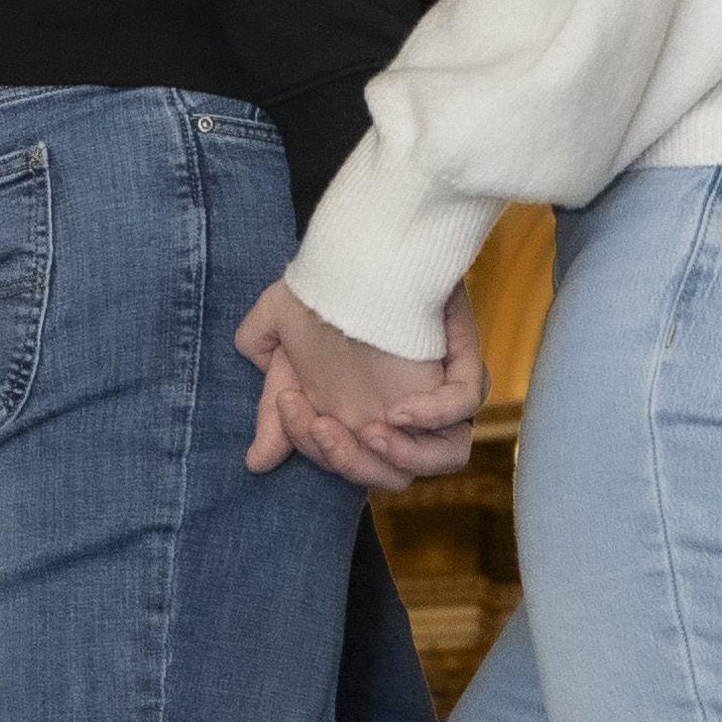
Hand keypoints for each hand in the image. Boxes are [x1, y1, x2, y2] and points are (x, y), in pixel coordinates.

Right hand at [236, 276, 482, 491]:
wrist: (353, 248)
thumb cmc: (320, 294)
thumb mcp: (281, 348)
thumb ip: (271, 408)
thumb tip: (257, 461)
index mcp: (360, 419)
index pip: (345, 460)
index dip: (314, 448)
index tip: (289, 401)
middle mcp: (399, 415)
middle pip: (390, 473)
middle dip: (347, 460)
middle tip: (321, 423)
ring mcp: (433, 395)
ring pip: (441, 458)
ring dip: (398, 457)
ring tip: (368, 431)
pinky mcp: (457, 364)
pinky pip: (464, 407)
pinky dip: (435, 417)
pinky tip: (399, 409)